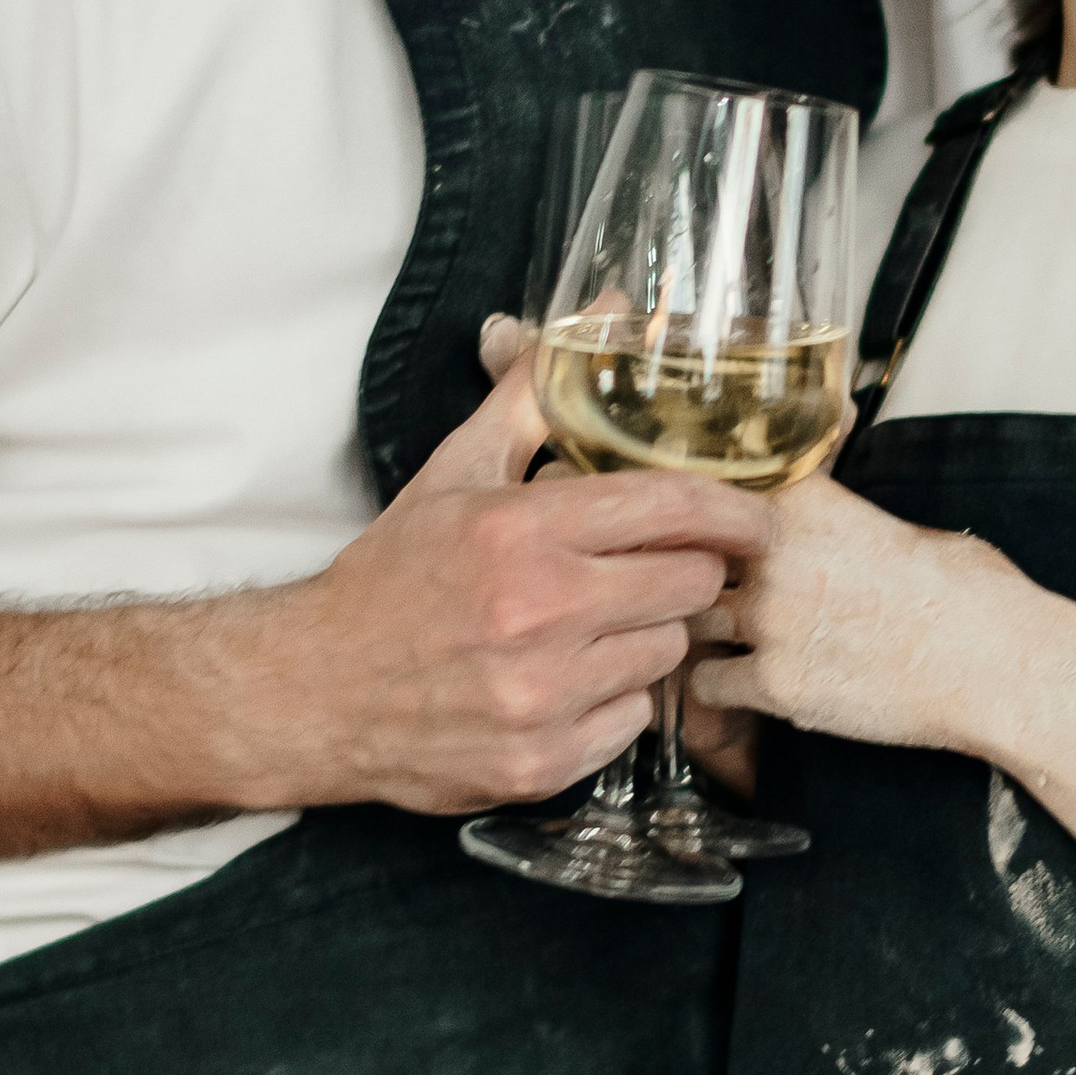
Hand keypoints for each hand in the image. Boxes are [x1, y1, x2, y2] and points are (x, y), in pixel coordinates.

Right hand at [235, 342, 762, 815]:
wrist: (315, 689)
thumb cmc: (393, 577)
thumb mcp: (458, 472)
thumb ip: (539, 391)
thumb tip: (608, 311)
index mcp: (520, 532)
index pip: (673, 512)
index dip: (735, 512)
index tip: (759, 519)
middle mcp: (537, 615)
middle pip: (689, 586)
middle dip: (682, 574)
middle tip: (651, 572)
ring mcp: (541, 696)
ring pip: (667, 655)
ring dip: (646, 637)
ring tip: (591, 627)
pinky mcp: (541, 763)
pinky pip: (633, 722)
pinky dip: (614, 702)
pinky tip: (567, 681)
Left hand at [688, 474, 1027, 755]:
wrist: (996, 664)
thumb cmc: (969, 592)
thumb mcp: (903, 526)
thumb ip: (842, 514)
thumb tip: (830, 506)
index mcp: (803, 500)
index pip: (714, 492)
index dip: (704, 512)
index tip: (704, 526)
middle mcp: (773, 554)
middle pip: (692, 555)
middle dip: (698, 573)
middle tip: (712, 588)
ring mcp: (769, 621)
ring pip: (691, 618)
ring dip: (704, 628)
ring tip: (726, 639)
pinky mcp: (775, 684)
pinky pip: (707, 683)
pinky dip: (718, 685)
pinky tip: (741, 684)